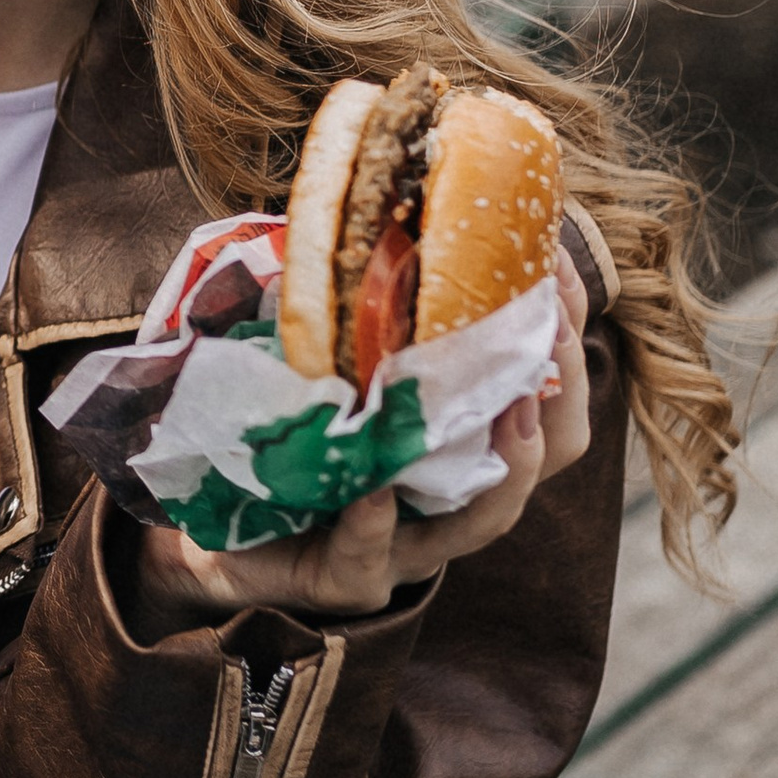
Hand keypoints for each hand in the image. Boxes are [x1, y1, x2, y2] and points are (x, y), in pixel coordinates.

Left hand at [130, 257, 591, 636]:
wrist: (212, 527)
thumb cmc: (286, 431)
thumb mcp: (328, 356)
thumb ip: (359, 298)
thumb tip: (371, 198)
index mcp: (463, 432)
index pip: (550, 382)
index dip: (565, 325)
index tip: (552, 255)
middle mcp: (455, 490)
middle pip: (548, 452)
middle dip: (558, 393)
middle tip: (547, 333)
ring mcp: (410, 543)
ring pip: (487, 518)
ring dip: (503, 466)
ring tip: (504, 409)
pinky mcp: (348, 578)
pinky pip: (373, 558)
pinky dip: (374, 524)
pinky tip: (372, 492)